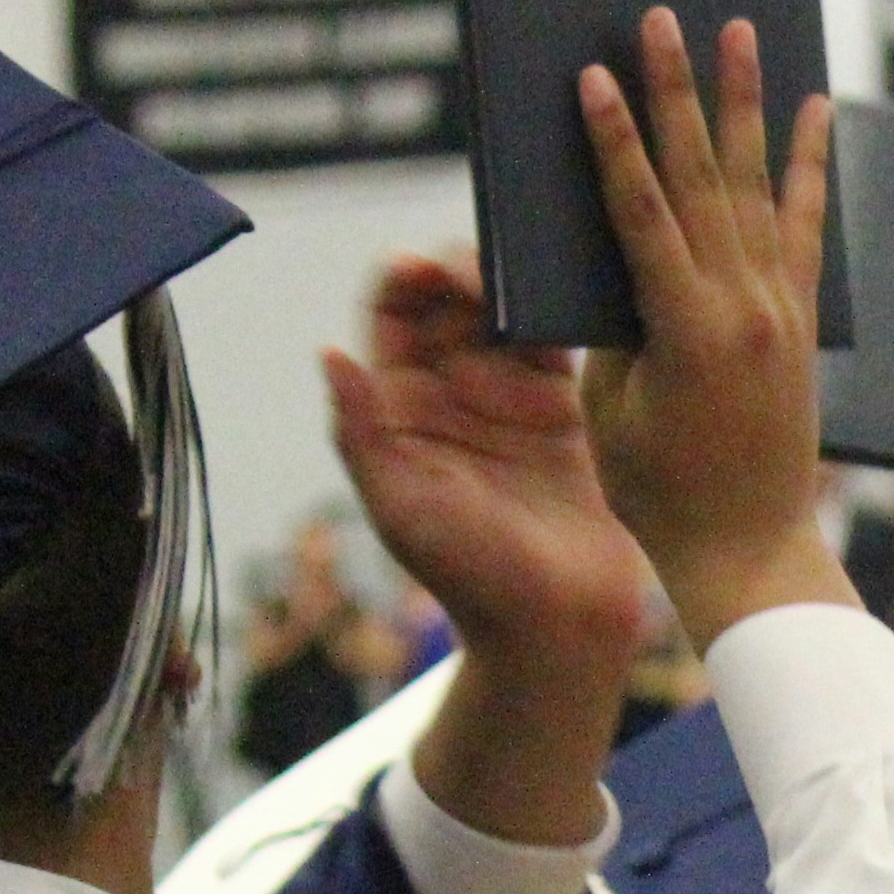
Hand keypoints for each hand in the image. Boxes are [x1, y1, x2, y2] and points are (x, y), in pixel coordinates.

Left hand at [325, 256, 649, 671]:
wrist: (558, 624)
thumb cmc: (472, 577)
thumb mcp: (400, 506)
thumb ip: (362, 431)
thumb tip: (330, 352)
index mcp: (401, 411)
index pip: (393, 317)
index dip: (403, 280)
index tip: (425, 268)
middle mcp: (451, 396)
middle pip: (449, 301)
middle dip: (462, 271)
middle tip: (488, 274)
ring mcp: (508, 401)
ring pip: (503, 311)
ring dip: (511, 284)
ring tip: (527, 280)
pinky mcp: (561, 411)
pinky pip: (556, 342)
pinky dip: (558, 311)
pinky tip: (564, 296)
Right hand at [573, 13, 851, 644]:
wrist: (748, 552)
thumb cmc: (659, 493)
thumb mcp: (613, 405)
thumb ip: (617, 321)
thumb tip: (620, 244)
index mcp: (686, 330)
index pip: (641, 211)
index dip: (614, 139)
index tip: (593, 74)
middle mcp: (745, 308)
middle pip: (702, 178)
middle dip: (679, 91)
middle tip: (663, 17)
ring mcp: (783, 313)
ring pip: (758, 186)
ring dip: (746, 104)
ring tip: (744, 31)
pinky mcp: (805, 324)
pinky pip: (808, 228)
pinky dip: (810, 167)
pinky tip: (816, 111)